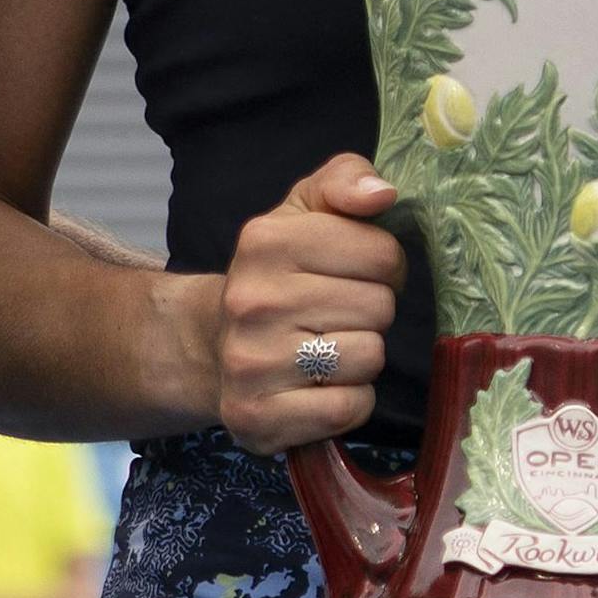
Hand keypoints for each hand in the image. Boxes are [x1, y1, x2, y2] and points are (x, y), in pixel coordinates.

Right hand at [212, 153, 403, 452]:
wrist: (213, 344)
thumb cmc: (279, 273)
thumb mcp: (306, 210)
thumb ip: (346, 179)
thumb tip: (382, 193)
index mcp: (265, 240)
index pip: (382, 253)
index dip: (384, 264)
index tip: (358, 272)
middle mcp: (250, 300)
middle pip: (379, 307)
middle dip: (372, 311)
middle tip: (340, 313)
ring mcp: (249, 363)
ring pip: (368, 358)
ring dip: (362, 357)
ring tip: (328, 348)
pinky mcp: (257, 418)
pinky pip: (347, 409)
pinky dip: (349, 401)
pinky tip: (322, 386)